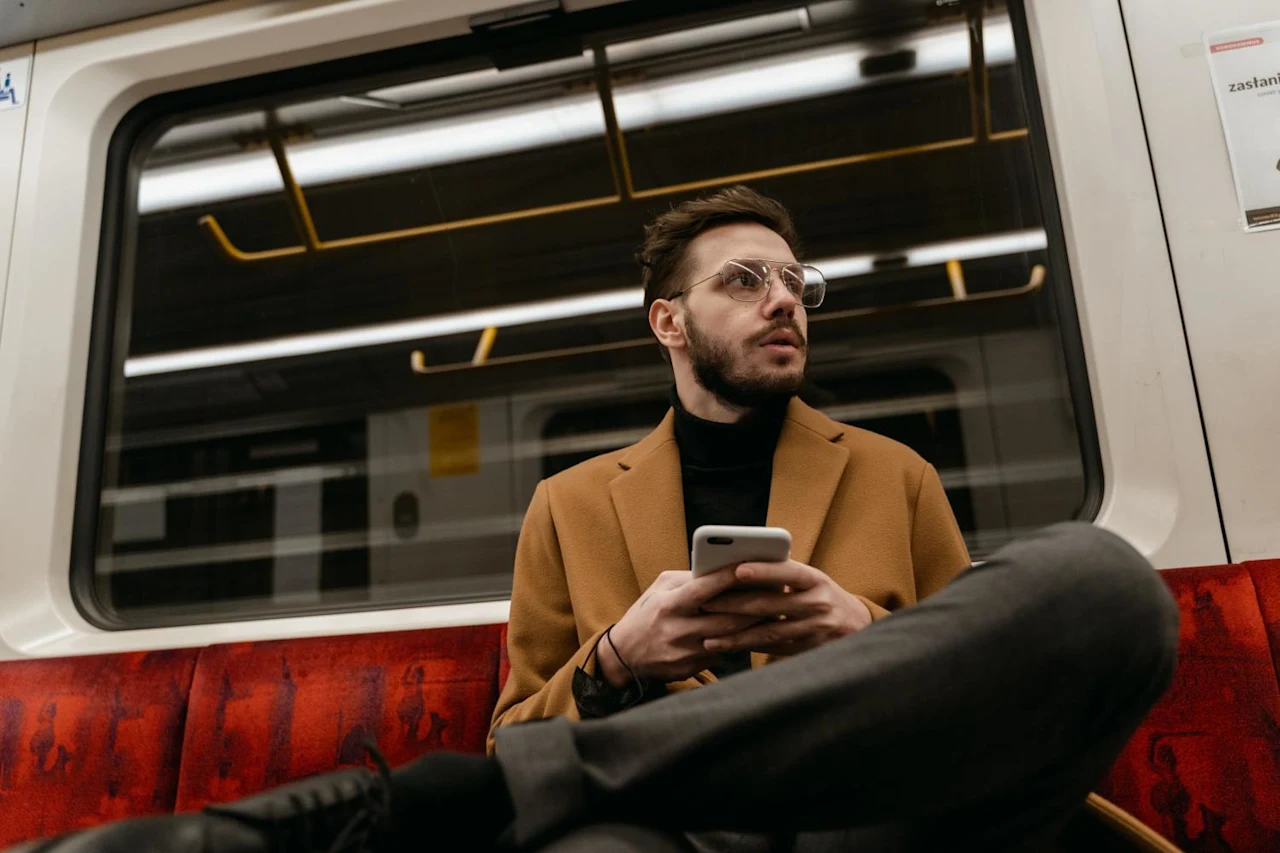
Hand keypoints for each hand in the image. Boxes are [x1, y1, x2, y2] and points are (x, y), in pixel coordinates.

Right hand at [600, 569, 762, 686]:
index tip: (752, 565)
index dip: (728, 577)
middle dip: (754, 605)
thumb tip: (719, 569)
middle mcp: (678, 629)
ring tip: (774, 610)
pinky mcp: (691, 668)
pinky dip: (739, 641)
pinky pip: (722, 654)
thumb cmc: (645, 615)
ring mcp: (686, 652)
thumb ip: (687, 580)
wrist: (624, 656)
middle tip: (778, 592)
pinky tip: (754, 632)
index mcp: (668, 605)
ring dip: (754, 625)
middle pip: (726, 618)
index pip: (703, 589)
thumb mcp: (658, 590)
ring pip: (730, 638)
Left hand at [698, 560, 871, 655]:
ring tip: (709, 635)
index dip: (764, 571)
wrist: (856, 626)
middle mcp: (818, 604)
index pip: (788, 572)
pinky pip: (773, 649)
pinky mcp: (808, 650)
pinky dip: (749, 647)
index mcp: (816, 580)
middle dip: (735, 604)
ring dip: (736, 634)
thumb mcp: (811, 580)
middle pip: (771, 604)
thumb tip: (738, 572)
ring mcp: (815, 629)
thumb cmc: (821, 595)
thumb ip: (783, 576)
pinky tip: (728, 647)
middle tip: (705, 603)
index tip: (737, 569)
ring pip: (769, 632)